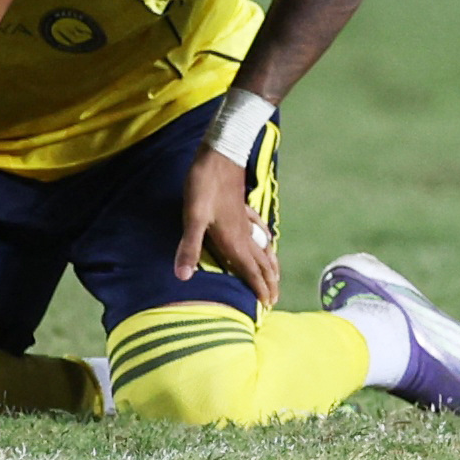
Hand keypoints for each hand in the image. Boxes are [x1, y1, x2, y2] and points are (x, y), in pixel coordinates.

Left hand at [172, 149, 278, 305]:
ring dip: (270, 264)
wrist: (220, 153)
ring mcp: (245, 220)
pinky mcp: (242, 208)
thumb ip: (190, 247)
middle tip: (275, 299)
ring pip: (263, 247)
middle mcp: (243, 233)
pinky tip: (267, 238)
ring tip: (276, 275)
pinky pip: (259, 229)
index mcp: (233, 240)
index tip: (268, 306)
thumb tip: (183, 277)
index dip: (258, 288)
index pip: (250, 270)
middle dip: (268, 282)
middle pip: (260, 262)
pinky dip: (265, 240)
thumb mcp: (193, 217)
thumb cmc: (204, 186)